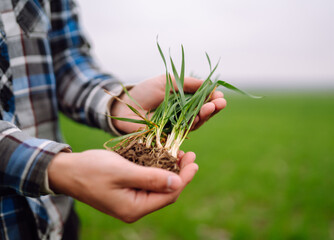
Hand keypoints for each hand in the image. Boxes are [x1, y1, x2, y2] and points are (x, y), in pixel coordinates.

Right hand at [48, 150, 197, 222]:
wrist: (66, 171)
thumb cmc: (92, 169)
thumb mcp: (123, 171)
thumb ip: (151, 178)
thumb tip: (178, 183)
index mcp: (134, 208)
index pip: (169, 195)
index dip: (185, 178)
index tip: (194, 161)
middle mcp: (134, 208)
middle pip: (166, 192)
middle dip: (180, 173)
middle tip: (189, 154)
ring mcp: (130, 201)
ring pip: (158, 186)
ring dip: (170, 170)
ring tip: (179, 153)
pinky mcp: (126, 191)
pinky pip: (148, 183)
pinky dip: (158, 170)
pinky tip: (163, 157)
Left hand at [111, 75, 226, 132]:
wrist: (125, 105)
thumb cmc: (145, 91)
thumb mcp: (168, 81)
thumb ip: (188, 83)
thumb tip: (210, 84)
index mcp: (183, 102)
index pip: (202, 102)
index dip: (212, 99)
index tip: (219, 95)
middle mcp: (182, 115)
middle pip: (202, 114)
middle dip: (213, 108)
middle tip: (220, 103)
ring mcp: (176, 126)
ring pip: (196, 123)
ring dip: (205, 115)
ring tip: (212, 106)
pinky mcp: (170, 136)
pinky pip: (184, 131)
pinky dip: (192, 124)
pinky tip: (198, 116)